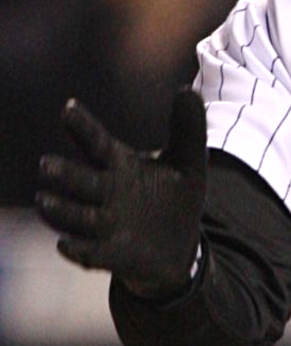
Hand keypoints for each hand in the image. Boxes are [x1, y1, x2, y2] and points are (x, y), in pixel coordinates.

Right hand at [36, 90, 208, 298]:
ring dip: (60, 210)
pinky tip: (66, 245)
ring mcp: (103, 225)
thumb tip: (188, 91)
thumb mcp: (188, 163)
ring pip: (74, 216)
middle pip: (79, 181)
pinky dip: (78, 249)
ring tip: (46, 200)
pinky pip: (88, 253)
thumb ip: (187, 130)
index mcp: (120, 165)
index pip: (97, 142)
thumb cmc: (174, 199)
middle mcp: (104, 193)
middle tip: (47, 164)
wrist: (178, 249)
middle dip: (64, 173)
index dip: (83, 127)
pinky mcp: (108, 255)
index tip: (69, 108)